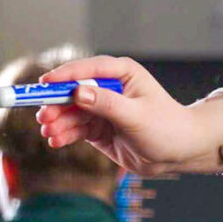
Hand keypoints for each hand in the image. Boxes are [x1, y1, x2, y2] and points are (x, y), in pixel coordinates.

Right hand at [35, 55, 222, 176]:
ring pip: (70, 111)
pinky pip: (74, 128)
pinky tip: (56, 141)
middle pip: (73, 91)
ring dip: (57, 121)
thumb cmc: (166, 128)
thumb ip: (106, 104)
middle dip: (56, 103)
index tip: (45, 82)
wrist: (179, 152)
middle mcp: (110, 88)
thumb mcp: (136, 115)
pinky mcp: (97, 128)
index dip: (65, 74)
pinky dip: (64, 133)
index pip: (89, 68)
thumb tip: (77, 92)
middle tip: (43, 116)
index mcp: (123, 74)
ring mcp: (102, 108)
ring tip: (50, 133)